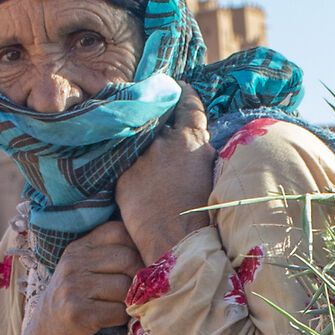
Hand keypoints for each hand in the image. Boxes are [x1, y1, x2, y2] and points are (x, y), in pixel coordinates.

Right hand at [11, 217, 140, 334]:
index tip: (141, 264)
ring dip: (131, 302)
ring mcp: (72, 288)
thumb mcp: (83, 271)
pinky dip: (122, 319)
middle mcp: (73, 263)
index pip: (119, 231)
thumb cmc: (74, 302)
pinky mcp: (76, 314)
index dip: (137, 246)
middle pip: (128, 258)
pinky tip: (113, 321)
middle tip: (138, 293)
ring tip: (121, 308)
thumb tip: (158, 250)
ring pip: (125, 287)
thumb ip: (109, 256)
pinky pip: (117, 311)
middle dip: (139, 277)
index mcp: (78, 248)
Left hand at [115, 86, 216, 263]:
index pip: (188, 104)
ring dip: (142, 146)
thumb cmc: (204, 218)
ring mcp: (140, 158)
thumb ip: (200, 153)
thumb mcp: (212, 175)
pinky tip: (135, 181)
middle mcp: (164, 142)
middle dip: (158, 118)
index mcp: (192, 140)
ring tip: (146, 158)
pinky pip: (124, 165)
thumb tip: (196, 145)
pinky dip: (129, 169)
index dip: (183, 95)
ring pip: (139, 142)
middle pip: (159, 119)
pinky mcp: (123, 177)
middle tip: (156, 118)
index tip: (178, 90)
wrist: (178, 245)